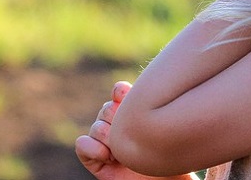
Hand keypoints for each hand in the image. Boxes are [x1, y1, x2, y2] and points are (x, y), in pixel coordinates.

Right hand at [76, 82, 196, 179]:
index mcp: (131, 111)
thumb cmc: (167, 156)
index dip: (120, 92)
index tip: (127, 97)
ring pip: (97, 127)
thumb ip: (153, 109)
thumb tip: (137, 94)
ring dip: (108, 138)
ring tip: (123, 152)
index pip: (118, 91)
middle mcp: (115, 122)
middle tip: (134, 137)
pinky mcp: (93, 158)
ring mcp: (103, 140)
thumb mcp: (162, 128)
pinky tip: (106, 155)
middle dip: (118, 121)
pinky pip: (82, 145)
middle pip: (106, 109)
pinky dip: (91, 147)